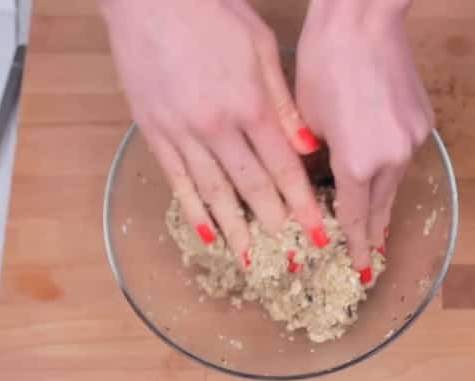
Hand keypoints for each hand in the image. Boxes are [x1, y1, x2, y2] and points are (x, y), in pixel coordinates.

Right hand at [99, 0, 328, 266]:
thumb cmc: (213, 13)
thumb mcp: (262, 48)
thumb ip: (284, 104)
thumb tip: (307, 148)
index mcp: (250, 106)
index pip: (284, 170)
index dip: (304, 205)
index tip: (320, 233)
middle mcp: (216, 128)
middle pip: (253, 188)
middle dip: (276, 225)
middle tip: (292, 257)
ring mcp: (181, 133)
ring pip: (214, 193)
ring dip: (236, 230)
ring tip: (251, 261)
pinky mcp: (154, 131)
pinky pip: (177, 181)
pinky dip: (192, 211)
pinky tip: (206, 235)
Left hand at [295, 1, 433, 279]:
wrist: (363, 18)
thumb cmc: (323, 61)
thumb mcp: (304, 117)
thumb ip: (316, 155)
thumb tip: (322, 171)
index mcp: (357, 162)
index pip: (354, 217)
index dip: (356, 245)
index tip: (363, 269)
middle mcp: (392, 157)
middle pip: (381, 206)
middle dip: (374, 233)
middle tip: (372, 258)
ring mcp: (412, 139)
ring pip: (394, 181)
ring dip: (382, 200)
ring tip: (375, 221)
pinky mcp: (423, 120)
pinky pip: (403, 154)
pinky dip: (390, 165)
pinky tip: (380, 167)